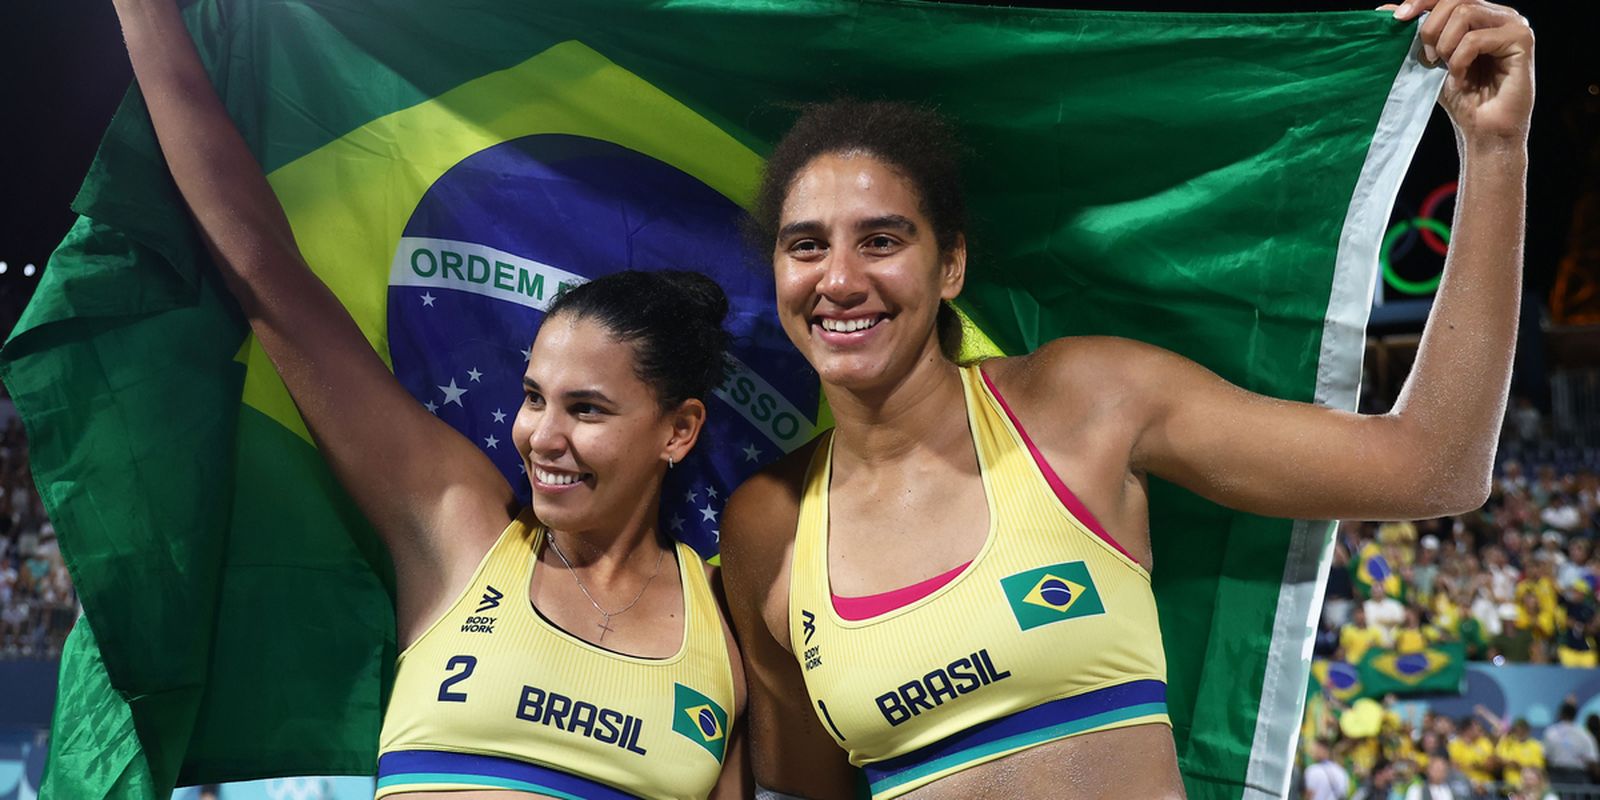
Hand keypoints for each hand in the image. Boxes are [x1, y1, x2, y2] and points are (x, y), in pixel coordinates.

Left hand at [1388, 0, 1534, 146]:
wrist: (1481, 128)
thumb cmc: (1460, 96)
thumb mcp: (1430, 59)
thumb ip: (1416, 33)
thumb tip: (1385, 10)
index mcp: (1481, 14)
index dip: (1421, 0)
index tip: (1399, 18)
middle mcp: (1500, 14)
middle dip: (1431, 28)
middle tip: (1429, 58)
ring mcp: (1514, 24)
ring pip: (1465, 13)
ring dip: (1446, 45)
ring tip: (1447, 68)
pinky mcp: (1522, 39)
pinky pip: (1476, 39)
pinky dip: (1459, 60)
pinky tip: (1462, 78)